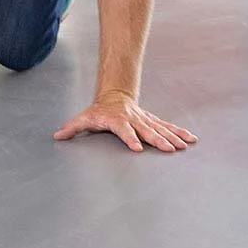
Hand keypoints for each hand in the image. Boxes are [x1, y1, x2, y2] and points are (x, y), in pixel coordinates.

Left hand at [54, 91, 197, 152]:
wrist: (113, 97)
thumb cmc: (98, 112)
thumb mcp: (84, 119)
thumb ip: (72, 128)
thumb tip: (57, 136)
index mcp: (116, 120)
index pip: (123, 130)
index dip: (130, 138)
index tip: (137, 148)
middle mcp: (133, 119)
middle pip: (146, 130)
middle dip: (157, 140)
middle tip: (168, 149)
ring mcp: (144, 120)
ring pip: (160, 128)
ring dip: (172, 137)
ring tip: (183, 146)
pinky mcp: (152, 120)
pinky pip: (167, 126)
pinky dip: (179, 132)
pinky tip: (191, 139)